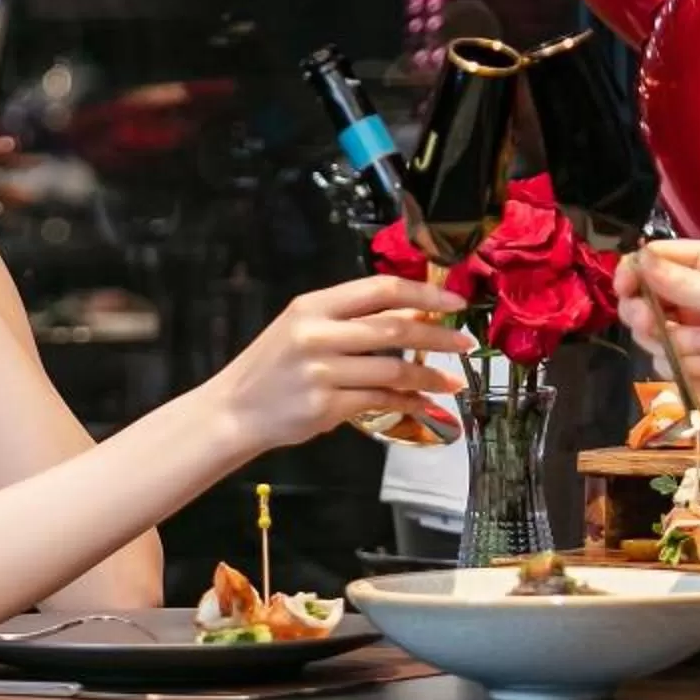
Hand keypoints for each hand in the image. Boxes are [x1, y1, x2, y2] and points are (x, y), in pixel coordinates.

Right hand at [210, 275, 474, 454]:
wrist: (234, 410)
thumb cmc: (272, 368)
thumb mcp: (304, 329)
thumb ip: (352, 320)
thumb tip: (413, 315)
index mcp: (313, 306)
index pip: (380, 289)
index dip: (423, 294)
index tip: (453, 301)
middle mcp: (317, 334)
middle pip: (393, 329)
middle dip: (437, 336)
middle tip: (465, 342)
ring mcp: (321, 371)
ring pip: (392, 371)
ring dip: (429, 376)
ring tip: (453, 380)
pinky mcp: (326, 406)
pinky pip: (381, 402)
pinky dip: (409, 403)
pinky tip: (425, 404)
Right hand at [618, 239, 699, 439]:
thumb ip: (680, 283)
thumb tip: (636, 257)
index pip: (655, 258)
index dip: (634, 273)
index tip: (625, 290)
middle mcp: (697, 293)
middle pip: (642, 298)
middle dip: (648, 317)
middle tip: (655, 327)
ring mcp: (694, 330)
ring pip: (652, 336)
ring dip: (679, 347)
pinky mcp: (695, 364)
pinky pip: (667, 364)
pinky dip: (689, 370)